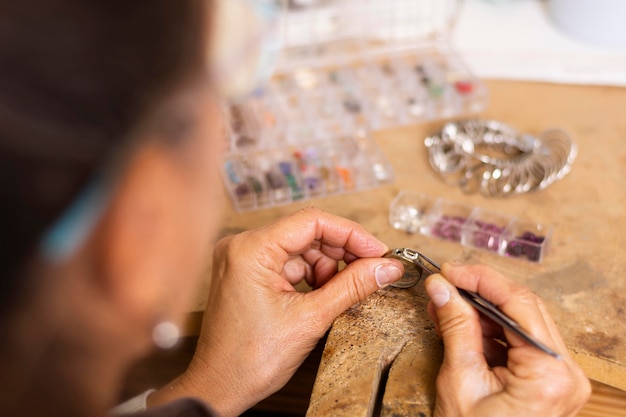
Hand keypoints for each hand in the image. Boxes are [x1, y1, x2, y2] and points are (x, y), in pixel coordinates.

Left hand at [150, 207, 403, 415]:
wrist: (220, 388)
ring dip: (328, 267)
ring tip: (344, 291)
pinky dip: (312, 276)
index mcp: (251, 249)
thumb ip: (352, 286)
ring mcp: (244, 259)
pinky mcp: (249, 272)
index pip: (312, 221)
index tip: (378, 252)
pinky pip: (289, 263)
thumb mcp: (311, 319)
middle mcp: (243, 246)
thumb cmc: (250, 359)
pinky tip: (326, 294)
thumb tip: (386, 267)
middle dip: (342, 252)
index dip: (351, 234)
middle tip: (372, 270)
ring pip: (301, 248)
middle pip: (307, 232)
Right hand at [424, 263, 590, 416]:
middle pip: (523, 308)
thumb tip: (443, 288)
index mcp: (550, 373)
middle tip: (445, 283)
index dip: (480, 279)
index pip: (518, 303)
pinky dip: (489, 329)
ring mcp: (559, 375)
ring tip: (446, 304)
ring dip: (481, 309)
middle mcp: (564, 370)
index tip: (450, 271)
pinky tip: (461, 323)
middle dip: (480, 291)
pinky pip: (518, 340)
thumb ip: (456, 327)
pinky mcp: (547, 378)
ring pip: (520, 321)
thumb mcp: (460, 381)